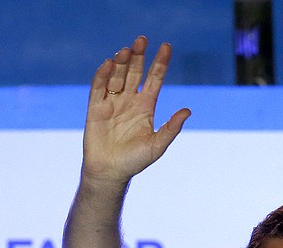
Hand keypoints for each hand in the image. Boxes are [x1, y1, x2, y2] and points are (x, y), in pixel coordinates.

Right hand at [82, 36, 190, 186]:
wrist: (109, 172)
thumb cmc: (135, 161)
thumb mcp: (157, 145)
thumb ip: (171, 128)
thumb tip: (187, 111)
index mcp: (146, 107)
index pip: (154, 79)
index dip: (160, 63)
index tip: (166, 46)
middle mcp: (129, 100)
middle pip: (135, 72)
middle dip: (139, 56)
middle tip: (142, 40)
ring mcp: (112, 102)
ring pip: (118, 76)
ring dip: (122, 62)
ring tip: (127, 50)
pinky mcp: (95, 108)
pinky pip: (98, 87)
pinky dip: (103, 75)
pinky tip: (109, 64)